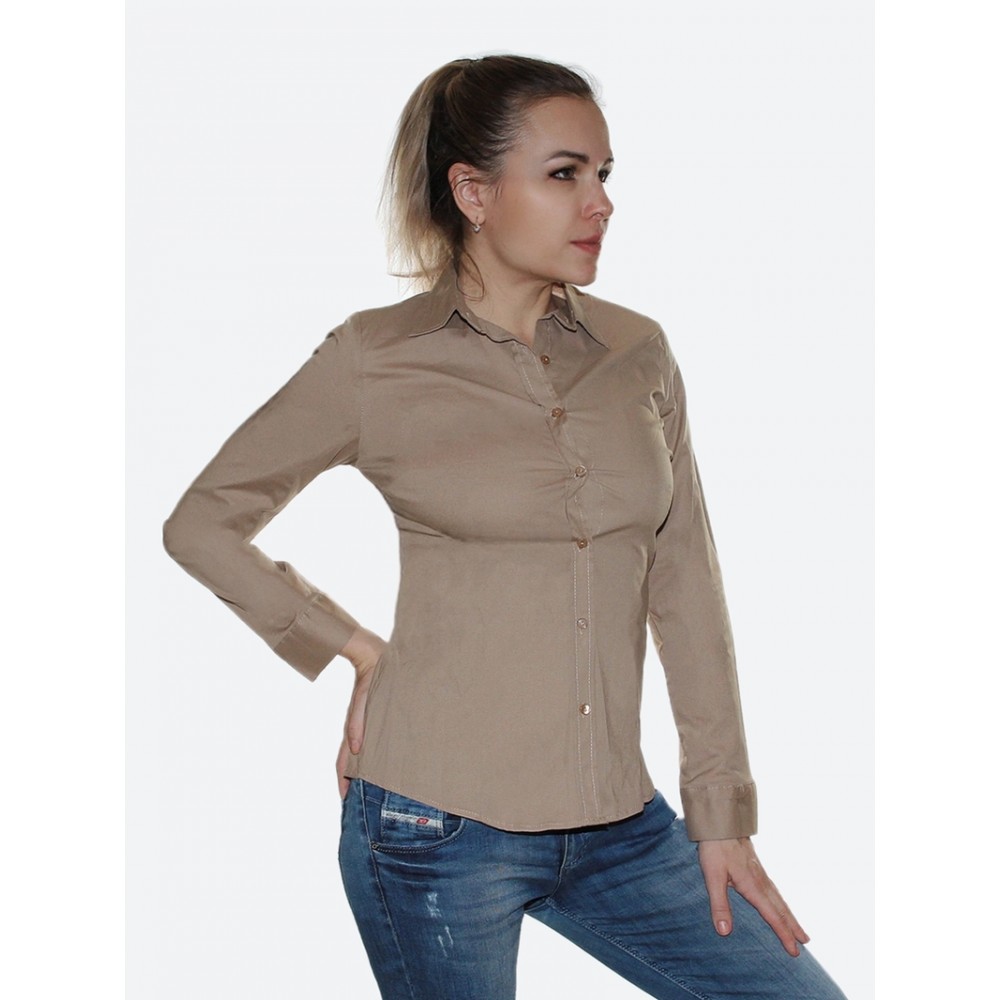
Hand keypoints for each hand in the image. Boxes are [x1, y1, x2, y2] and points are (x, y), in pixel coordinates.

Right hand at [336, 627, 386, 799]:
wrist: (375, 654)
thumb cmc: (372, 676)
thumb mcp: (365, 700)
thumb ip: (358, 724)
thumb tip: (355, 749)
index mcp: (353, 729)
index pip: (344, 762)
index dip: (343, 781)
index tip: (345, 799)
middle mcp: (357, 730)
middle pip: (350, 763)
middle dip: (351, 782)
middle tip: (356, 803)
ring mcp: (364, 725)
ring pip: (360, 755)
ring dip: (361, 772)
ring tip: (367, 790)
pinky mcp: (374, 718)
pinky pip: (369, 742)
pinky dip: (370, 756)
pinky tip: (379, 763)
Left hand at [697, 837, 808, 956]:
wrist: (721, 823)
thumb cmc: (715, 849)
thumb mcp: (712, 877)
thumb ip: (719, 905)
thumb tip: (724, 932)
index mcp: (753, 887)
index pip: (772, 916)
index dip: (783, 934)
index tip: (794, 951)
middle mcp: (761, 882)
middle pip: (782, 909)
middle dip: (793, 927)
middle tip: (806, 943)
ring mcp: (761, 874)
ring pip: (780, 899)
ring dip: (790, 915)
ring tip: (800, 929)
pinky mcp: (757, 868)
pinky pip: (774, 890)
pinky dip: (782, 903)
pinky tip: (780, 904)